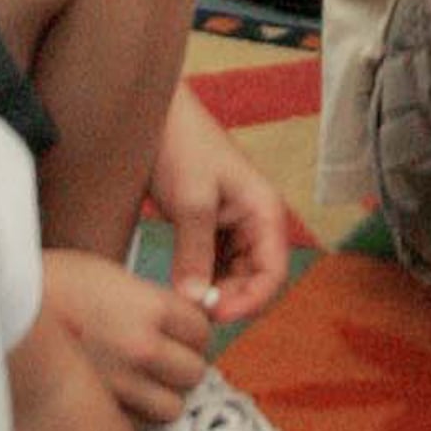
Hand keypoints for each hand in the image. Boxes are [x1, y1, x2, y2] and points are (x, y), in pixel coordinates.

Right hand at [44, 244, 209, 421]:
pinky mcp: (100, 413)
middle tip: (162, 358)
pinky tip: (117, 397)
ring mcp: (121, 385)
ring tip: (141, 382)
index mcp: (149, 307)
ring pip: (173, 407)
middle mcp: (142, 348)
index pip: (202, 330)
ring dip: (162, 397)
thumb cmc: (50, 286)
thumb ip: (152, 301)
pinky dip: (134, 416)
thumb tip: (191, 319)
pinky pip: (139, 426)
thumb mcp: (108, 276)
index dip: (191, 331)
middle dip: (182, 365)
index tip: (177, 331)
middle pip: (194, 372)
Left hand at [153, 90, 295, 337]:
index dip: (251, 300)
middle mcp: (256, 220)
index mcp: (265, 211)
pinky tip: (179, 284)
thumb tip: (194, 301)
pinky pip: (213, 262)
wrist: (157, 114)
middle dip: (229, 298)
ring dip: (213, 291)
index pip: (273, 273)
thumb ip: (195, 253)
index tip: (216, 315)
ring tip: (183, 300)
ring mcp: (233, 224)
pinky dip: (199, 277)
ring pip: (232, 274)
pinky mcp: (211, 225)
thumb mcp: (190, 202)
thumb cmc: (182, 145)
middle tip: (192, 312)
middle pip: (254, 278)